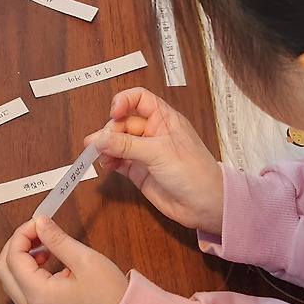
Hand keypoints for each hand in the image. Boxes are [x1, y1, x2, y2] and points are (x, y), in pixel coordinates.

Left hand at [0, 215, 127, 303]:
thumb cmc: (109, 295)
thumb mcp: (84, 259)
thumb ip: (57, 239)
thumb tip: (39, 222)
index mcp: (38, 295)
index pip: (13, 258)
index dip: (22, 235)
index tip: (39, 222)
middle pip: (4, 271)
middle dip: (16, 246)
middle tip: (38, 232)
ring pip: (12, 282)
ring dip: (21, 259)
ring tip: (45, 245)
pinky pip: (24, 292)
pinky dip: (28, 273)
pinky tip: (48, 262)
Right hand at [86, 88, 223, 232]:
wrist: (205, 205)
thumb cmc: (195, 172)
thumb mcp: (159, 152)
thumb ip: (128, 145)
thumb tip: (102, 138)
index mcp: (164, 119)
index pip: (139, 99)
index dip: (124, 102)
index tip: (113, 113)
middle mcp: (153, 133)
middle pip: (123, 122)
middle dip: (110, 131)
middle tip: (100, 143)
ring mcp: (146, 152)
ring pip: (118, 142)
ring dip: (106, 147)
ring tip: (98, 154)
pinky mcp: (140, 171)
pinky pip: (119, 161)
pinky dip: (110, 161)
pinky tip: (106, 164)